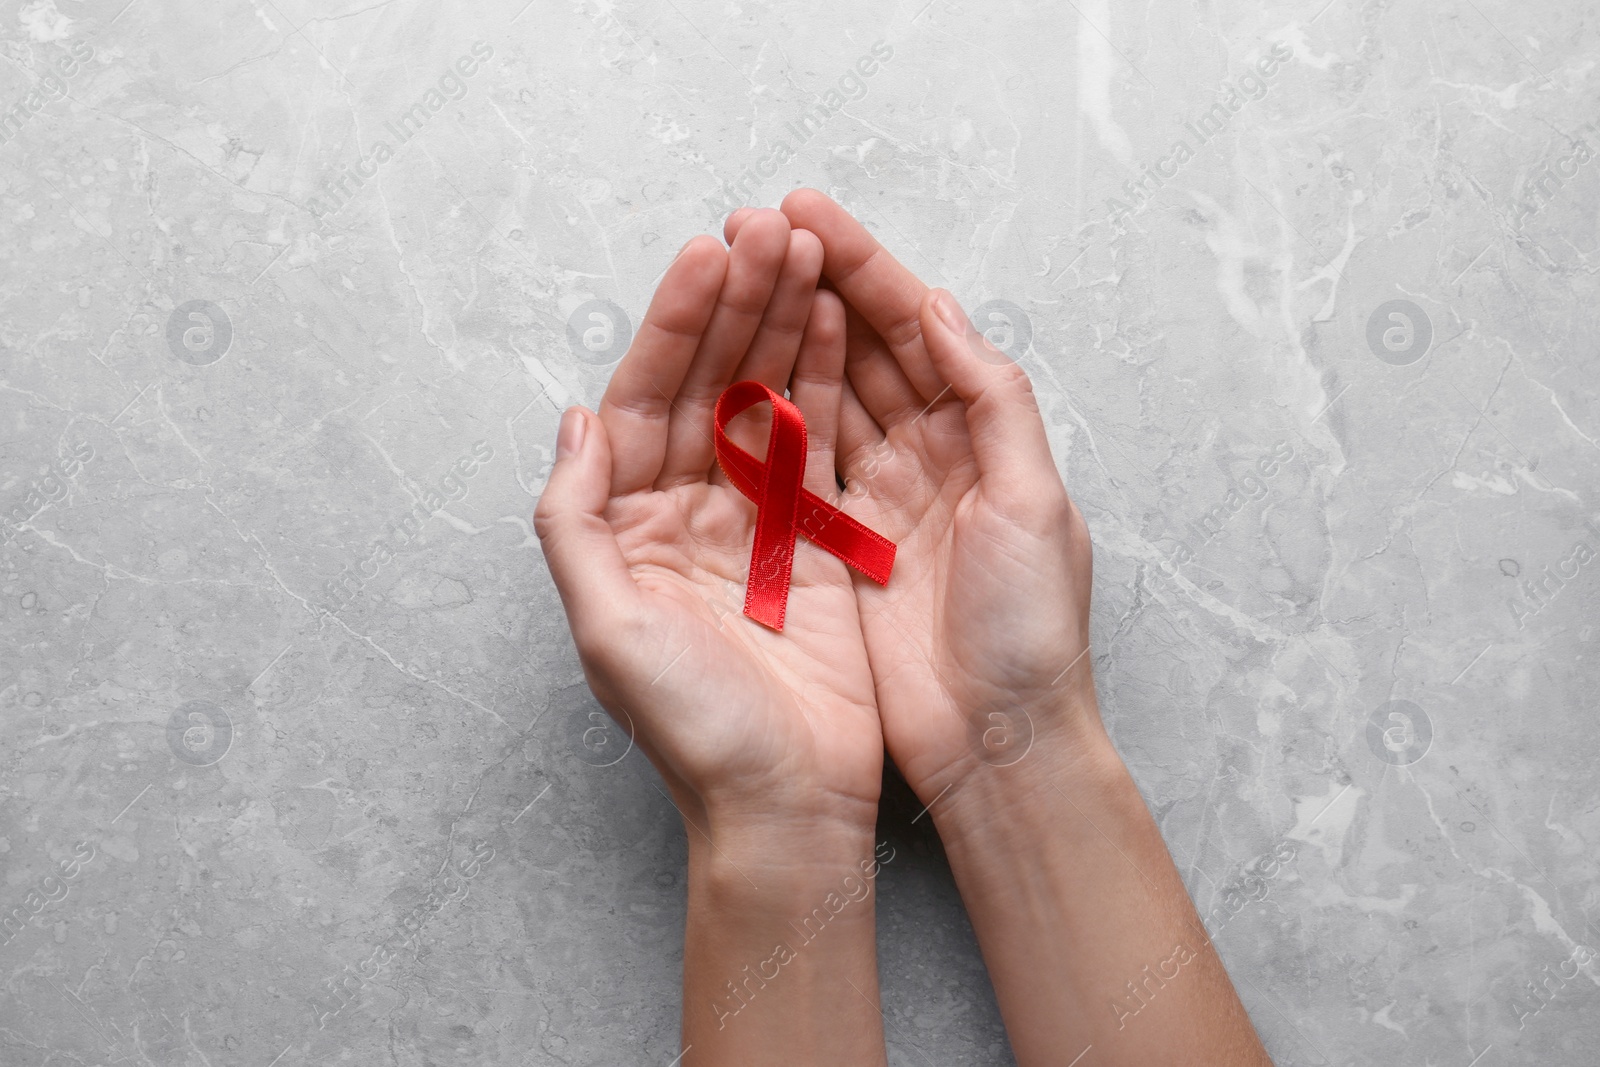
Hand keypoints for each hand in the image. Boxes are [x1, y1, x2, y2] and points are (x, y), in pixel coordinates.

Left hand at [534, 208, 881, 837]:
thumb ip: (573, 521)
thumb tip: (576, 418)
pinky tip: (842, 325)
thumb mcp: (606, 630)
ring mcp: (757, 520)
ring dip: (785, 325)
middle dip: (739, 305)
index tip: (710, 255)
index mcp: (629, 525)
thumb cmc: (694, 730)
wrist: (788, 804)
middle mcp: (688, 510)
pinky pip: (821, 442)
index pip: (646, 398)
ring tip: (809, 252)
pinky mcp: (817, 539)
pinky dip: (832, 382)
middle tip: (772, 231)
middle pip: (710, 383)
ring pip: (767, 398)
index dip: (676, 325)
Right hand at [730, 192, 1104, 806]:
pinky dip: (766, 415)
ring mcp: (878, 497)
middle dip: (808, 283)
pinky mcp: (835, 544)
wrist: (997, 743)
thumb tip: (941, 308)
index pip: (915, 327)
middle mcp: (929, 454)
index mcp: (981, 434)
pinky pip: (796, 462)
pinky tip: (730, 373)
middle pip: (862, 346)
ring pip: (822, 393)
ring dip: (780, 335)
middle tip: (751, 229)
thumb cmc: (1031, 630)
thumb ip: (992, 401)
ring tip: (732, 278)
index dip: (862, 267)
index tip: (805, 214)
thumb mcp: (1034, 505)